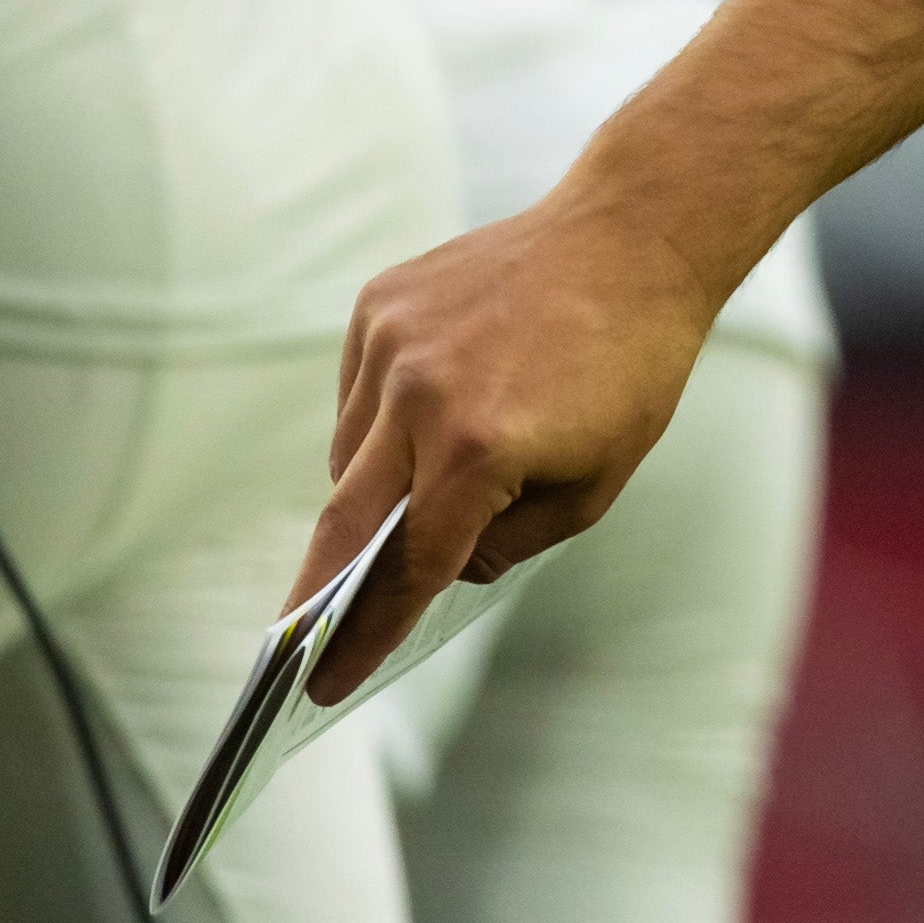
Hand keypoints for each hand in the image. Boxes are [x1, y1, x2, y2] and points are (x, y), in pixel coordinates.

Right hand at [293, 184, 724, 701]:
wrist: (634, 236)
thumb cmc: (632, 365)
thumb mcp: (596, 481)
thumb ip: (508, 542)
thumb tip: (436, 571)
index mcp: (479, 448)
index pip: (407, 567)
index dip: (366, 635)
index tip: (322, 686)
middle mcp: (420, 396)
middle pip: (342, 523)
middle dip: (312, 599)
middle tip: (289, 654)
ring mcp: (390, 343)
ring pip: (348, 455)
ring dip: (372, 487)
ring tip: (429, 481)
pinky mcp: (379, 304)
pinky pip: (358, 394)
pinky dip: (382, 421)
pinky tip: (435, 406)